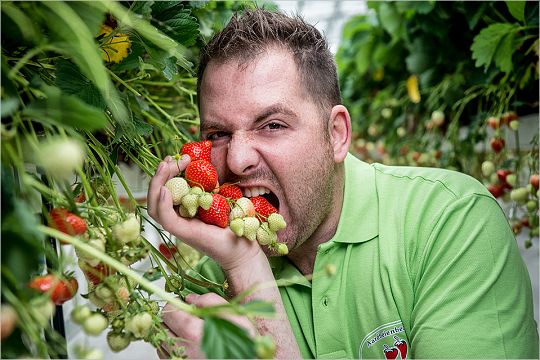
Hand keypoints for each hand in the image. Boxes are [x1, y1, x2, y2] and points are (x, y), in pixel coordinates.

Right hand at [147, 156, 262, 271]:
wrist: (243, 247)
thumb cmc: (233, 223)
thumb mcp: (219, 198)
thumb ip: (208, 184)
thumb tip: (203, 163)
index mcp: (182, 209)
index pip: (165, 189)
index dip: (168, 172)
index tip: (180, 157)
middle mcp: (177, 218)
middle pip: (156, 196)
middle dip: (161, 173)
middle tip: (172, 158)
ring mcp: (179, 226)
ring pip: (155, 207)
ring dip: (157, 184)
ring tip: (167, 166)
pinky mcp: (183, 233)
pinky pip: (166, 218)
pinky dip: (163, 204)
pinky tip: (166, 190)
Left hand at [158, 293, 254, 358]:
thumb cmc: (245, 345)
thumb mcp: (236, 317)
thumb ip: (212, 302)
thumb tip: (191, 298)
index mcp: (194, 333)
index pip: (168, 312)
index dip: (174, 304)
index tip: (183, 304)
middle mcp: (183, 351)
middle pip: (161, 327)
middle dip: (170, 317)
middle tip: (184, 315)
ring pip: (161, 342)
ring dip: (169, 332)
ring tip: (186, 329)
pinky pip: (166, 356)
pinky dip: (172, 347)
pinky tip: (187, 343)